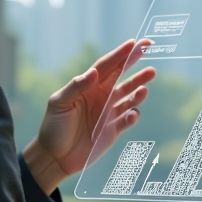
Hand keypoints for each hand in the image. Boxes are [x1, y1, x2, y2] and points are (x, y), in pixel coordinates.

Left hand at [22, 40, 155, 194]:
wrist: (55, 157)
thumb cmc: (53, 127)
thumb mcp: (59, 104)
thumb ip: (76, 87)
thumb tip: (93, 72)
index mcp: (87, 87)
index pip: (106, 67)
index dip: (119, 55)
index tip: (133, 43)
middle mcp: (100, 97)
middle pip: (121, 76)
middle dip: (135, 63)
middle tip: (148, 48)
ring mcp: (108, 113)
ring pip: (128, 96)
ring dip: (138, 88)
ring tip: (147, 81)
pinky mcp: (113, 130)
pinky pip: (128, 120)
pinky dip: (133, 115)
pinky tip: (134, 112)